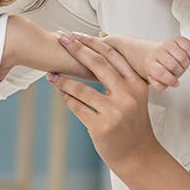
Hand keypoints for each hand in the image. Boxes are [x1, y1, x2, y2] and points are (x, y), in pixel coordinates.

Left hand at [49, 32, 162, 170]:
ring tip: (51, 73)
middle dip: (76, 49)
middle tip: (60, 39)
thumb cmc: (132, 123)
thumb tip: (94, 52)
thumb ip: (120, 77)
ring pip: (81, 88)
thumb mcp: (134, 96)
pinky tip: (58, 91)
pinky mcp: (101, 126)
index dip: (92, 42)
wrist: (137, 154)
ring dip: (63, 80)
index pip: (112, 55)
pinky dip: (66, 98)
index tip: (76, 34)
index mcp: (137, 84)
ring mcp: (114, 112)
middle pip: (97, 64)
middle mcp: (128, 95)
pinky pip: (77, 107)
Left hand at [144, 36, 189, 89]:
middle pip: (173, 65)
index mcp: (151, 64)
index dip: (169, 79)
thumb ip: (160, 85)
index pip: (159, 72)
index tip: (174, 82)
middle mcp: (158, 53)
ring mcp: (167, 45)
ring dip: (185, 63)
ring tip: (181, 64)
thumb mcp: (156, 80)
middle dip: (178, 72)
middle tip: (177, 71)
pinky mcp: (176, 40)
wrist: (154, 54)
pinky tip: (188, 56)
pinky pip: (187, 45)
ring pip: (182, 56)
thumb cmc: (158, 68)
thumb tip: (173, 83)